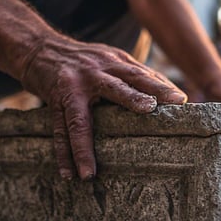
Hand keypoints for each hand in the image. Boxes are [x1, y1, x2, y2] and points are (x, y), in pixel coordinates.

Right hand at [19, 35, 186, 179]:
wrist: (38, 47)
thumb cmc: (86, 61)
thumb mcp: (112, 60)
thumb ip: (137, 76)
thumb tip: (173, 94)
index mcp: (116, 63)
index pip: (142, 75)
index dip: (161, 86)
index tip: (181, 100)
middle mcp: (96, 73)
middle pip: (118, 87)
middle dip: (135, 98)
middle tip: (150, 110)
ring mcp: (73, 87)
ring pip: (80, 119)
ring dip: (84, 148)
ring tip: (90, 173)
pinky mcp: (55, 99)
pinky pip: (59, 130)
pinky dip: (64, 153)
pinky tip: (68, 173)